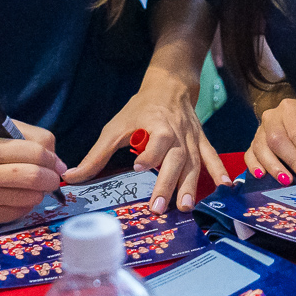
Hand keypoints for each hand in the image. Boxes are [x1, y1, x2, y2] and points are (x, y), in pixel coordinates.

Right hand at [0, 122, 64, 226]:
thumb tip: (59, 163)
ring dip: (39, 192)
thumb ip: (31, 138)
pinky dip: (26, 204)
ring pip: (31, 198)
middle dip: (52, 178)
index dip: (52, 158)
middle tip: (53, 178)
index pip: (35, 152)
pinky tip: (16, 195)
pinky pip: (20, 212)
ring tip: (31, 185)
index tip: (56, 163)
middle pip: (35, 177)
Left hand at [65, 69, 228, 213]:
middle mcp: (177, 133)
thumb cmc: (139, 110)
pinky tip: (226, 187)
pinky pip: (212, 157)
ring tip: (186, 207)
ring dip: (191, 185)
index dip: (148, 153)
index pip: (154, 141)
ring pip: (194, 163)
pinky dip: (220, 171)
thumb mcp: (115, 128)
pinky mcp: (202, 142)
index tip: (138, 167)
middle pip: (175, 159)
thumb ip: (95, 156)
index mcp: (157, 125)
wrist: (170, 87)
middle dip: (167, 183)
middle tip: (159, 207)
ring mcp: (192, 139)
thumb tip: (70, 178)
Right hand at [248, 97, 295, 186]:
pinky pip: (249, 155)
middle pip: (276, 140)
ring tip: (287, 181)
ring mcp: (259, 130)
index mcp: (290, 108)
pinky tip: (262, 176)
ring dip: (274, 167)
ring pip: (261, 148)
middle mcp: (271, 116)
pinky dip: (254, 166)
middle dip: (293, 161)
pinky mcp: (252, 143)